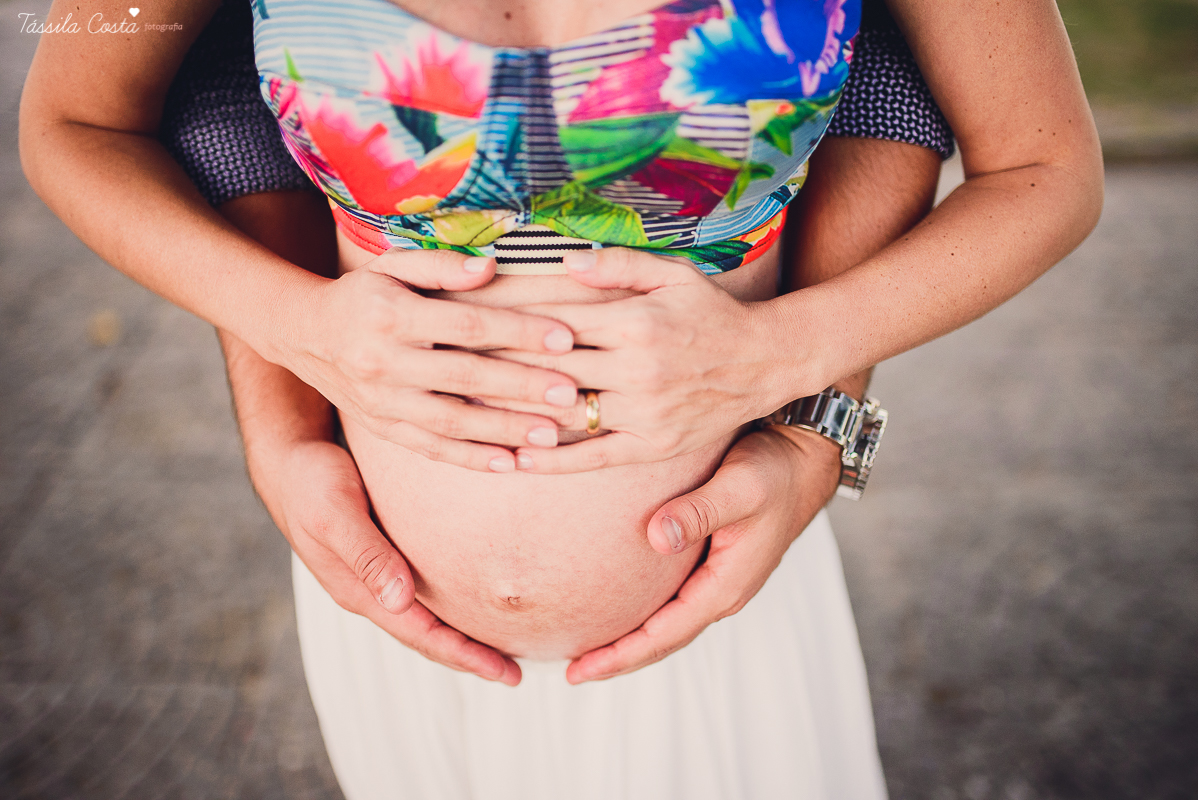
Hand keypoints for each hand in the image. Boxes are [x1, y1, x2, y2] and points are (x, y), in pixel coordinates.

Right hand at [270, 436, 521, 684]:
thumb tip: (400, 600)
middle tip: (514, 675)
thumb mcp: (335, 513)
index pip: (421, 635)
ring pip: (424, 619)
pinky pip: (421, 594)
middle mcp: (369, 591)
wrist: (287, 459)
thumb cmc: (311, 480)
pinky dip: (449, 607)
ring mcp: (374, 577)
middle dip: (469, 657)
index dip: (463, 655)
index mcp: (359, 590)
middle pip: (426, 637)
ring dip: (460, 637)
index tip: (502, 672)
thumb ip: (367, 555)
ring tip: (499, 649)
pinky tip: (470, 602)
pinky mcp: (382, 556)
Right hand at [285, 249, 582, 472]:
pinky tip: (509, 463)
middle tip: (571, 395)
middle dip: (523, 387)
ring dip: (505, 430)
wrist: (302, 335)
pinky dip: (470, 458)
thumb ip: (441, 266)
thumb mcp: (393, 266)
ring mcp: (382, 401)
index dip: (517, 331)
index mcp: (392, 315)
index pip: (467, 325)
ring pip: (453, 421)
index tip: (564, 337)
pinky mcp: (382, 427)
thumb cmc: (363, 295)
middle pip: (466, 377)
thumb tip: (491, 270)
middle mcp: (385, 362)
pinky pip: (430, 448)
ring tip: (552, 436)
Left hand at [484, 248, 819, 472]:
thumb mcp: (672, 275)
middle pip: (548, 370)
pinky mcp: (651, 447)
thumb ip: (617, 266)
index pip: (553, 324)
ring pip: (563, 416)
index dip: (501, 324)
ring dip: (509, 416)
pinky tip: (512, 458)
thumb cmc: (711, 314)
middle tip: (443, 368)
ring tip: (460, 414)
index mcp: (635, 322)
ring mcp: (644, 413)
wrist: (765, 363)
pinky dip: (550, 459)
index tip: (459, 324)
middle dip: (491, 368)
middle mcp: (637, 370)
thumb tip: (562, 261)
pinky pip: (591, 457)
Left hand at [565, 426, 840, 682]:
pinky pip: (671, 602)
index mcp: (725, 585)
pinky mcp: (711, 565)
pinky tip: (618, 608)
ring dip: (630, 641)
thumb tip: (656, 537)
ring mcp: (717, 581)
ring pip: (667, 624)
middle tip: (571, 672)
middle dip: (618, 658)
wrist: (802, 461)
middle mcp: (721, 591)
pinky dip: (643, 615)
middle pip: (663, 640)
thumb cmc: (773, 471)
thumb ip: (699, 511)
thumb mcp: (738, 486)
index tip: (580, 669)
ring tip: (587, 651)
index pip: (664, 634)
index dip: (621, 654)